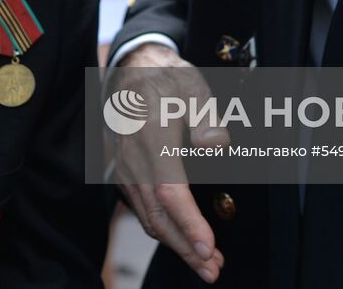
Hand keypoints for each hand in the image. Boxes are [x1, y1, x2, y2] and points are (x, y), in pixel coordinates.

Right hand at [112, 43, 227, 283]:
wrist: (132, 72)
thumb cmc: (166, 79)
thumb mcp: (191, 85)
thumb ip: (205, 115)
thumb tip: (217, 143)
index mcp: (151, 134)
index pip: (169, 189)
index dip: (189, 222)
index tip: (208, 245)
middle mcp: (133, 157)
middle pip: (157, 214)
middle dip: (186, 247)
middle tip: (213, 269)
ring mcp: (125, 168)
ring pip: (149, 217)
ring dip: (177, 245)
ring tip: (206, 263)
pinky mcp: (125, 176)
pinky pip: (143, 211)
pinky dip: (164, 231)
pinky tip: (186, 240)